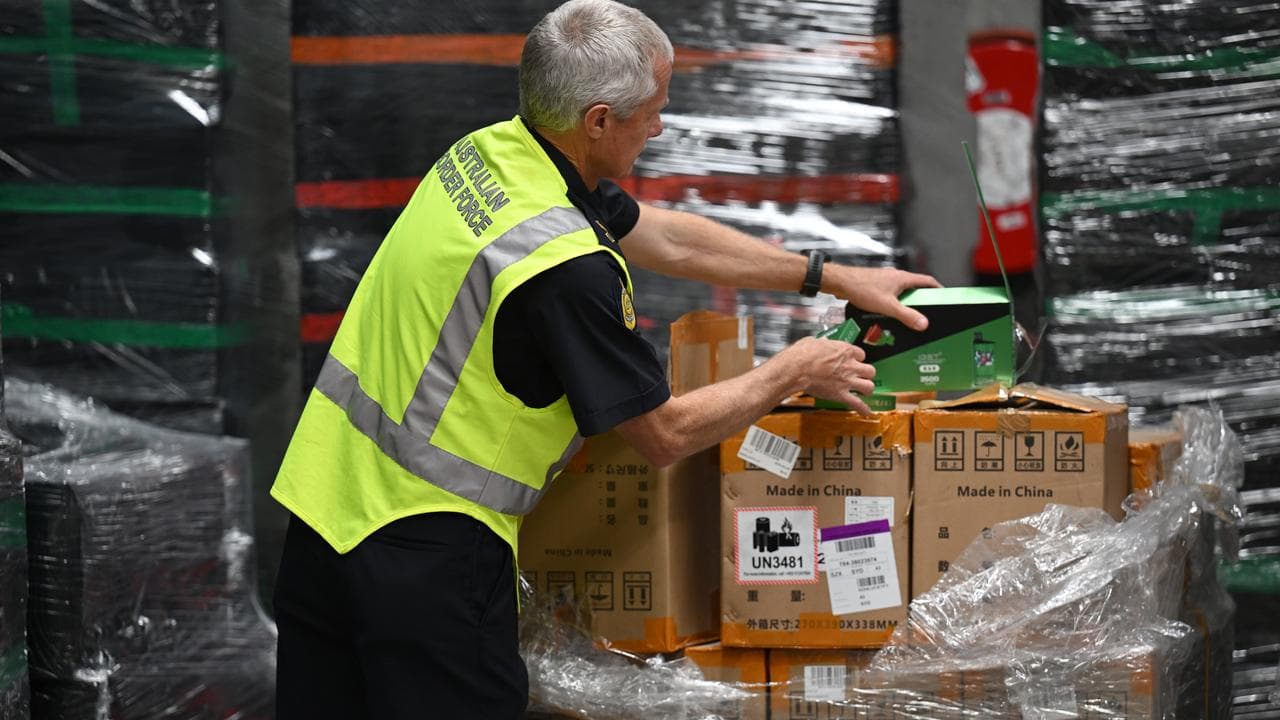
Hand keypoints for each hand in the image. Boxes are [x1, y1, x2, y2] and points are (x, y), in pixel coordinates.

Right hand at [777, 337, 876, 415]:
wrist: (796, 369)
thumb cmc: (802, 355)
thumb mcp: (813, 342)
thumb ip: (822, 343)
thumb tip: (821, 343)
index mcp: (844, 350)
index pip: (861, 354)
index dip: (858, 359)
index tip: (854, 361)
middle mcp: (850, 365)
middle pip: (870, 370)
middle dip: (866, 374)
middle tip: (861, 376)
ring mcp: (847, 381)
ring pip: (869, 386)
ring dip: (866, 389)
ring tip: (863, 391)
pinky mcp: (840, 394)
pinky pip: (857, 403)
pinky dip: (862, 408)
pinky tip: (865, 411)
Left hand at [824, 265, 941, 330]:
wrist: (841, 282)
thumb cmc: (862, 288)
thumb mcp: (888, 306)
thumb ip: (906, 315)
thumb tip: (923, 323)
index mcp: (903, 278)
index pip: (927, 281)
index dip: (937, 289)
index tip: (944, 297)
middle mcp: (895, 276)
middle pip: (915, 287)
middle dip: (921, 299)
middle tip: (926, 311)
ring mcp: (885, 280)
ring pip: (901, 291)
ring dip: (906, 302)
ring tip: (908, 316)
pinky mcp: (875, 285)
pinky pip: (890, 294)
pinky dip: (894, 303)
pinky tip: (889, 314)